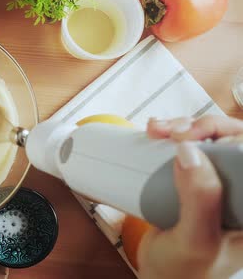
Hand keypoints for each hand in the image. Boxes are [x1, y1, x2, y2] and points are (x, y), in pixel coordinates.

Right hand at [140, 116, 242, 278]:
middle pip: (234, 140)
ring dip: (185, 126)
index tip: (195, 137)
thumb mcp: (196, 240)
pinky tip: (157, 132)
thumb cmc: (185, 272)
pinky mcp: (199, 181)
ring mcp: (221, 184)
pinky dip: (173, 133)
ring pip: (212, 138)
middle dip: (204, 127)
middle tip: (174, 132)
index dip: (230, 136)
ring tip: (158, 131)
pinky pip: (191, 147)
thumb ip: (200, 200)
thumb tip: (190, 151)